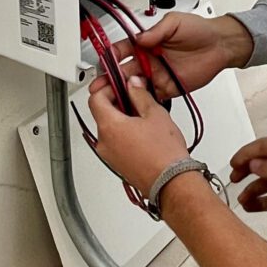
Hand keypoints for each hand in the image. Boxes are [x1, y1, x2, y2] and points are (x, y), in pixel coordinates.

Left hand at [88, 75, 190, 194]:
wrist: (171, 182)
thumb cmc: (164, 153)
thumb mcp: (154, 113)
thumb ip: (140, 94)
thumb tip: (133, 84)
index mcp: (109, 126)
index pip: (95, 98)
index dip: (108, 88)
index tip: (121, 86)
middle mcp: (104, 142)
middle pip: (101, 113)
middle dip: (116, 102)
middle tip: (135, 98)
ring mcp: (109, 155)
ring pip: (108, 128)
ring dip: (121, 118)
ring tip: (143, 117)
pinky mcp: (116, 164)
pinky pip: (114, 142)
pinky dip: (124, 133)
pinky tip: (143, 132)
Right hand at [89, 12, 254, 100]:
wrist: (220, 46)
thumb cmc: (200, 30)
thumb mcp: (175, 22)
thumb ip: (156, 31)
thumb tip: (139, 38)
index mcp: (148, 43)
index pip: (123, 50)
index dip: (112, 56)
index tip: (104, 62)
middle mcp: (150, 59)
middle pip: (124, 71)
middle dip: (110, 78)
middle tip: (99, 86)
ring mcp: (158, 75)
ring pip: (134, 86)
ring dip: (122, 91)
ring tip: (111, 98)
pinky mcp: (169, 88)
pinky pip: (151, 97)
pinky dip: (141, 101)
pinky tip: (132, 105)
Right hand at [230, 138, 266, 237]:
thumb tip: (252, 163)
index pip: (265, 146)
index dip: (247, 152)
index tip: (233, 164)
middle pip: (264, 163)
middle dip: (247, 169)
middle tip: (233, 179)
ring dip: (253, 189)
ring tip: (241, 199)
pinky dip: (262, 202)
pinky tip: (250, 208)